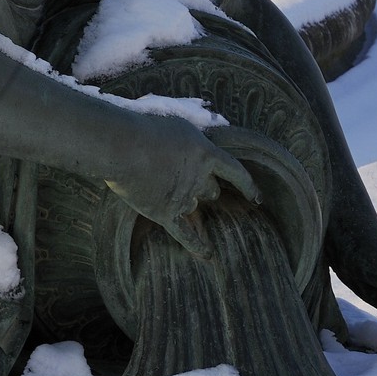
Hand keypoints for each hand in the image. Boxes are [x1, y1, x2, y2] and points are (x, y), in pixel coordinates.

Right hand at [105, 116, 259, 256]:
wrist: (120, 144)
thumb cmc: (141, 125)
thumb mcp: (173, 121)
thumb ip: (187, 134)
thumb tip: (192, 136)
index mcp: (205, 153)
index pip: (234, 171)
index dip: (246, 184)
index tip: (256, 197)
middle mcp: (199, 177)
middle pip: (211, 190)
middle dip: (203, 187)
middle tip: (185, 181)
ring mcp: (183, 197)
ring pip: (193, 206)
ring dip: (186, 202)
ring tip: (168, 195)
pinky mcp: (164, 212)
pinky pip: (185, 234)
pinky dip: (197, 245)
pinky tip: (207, 255)